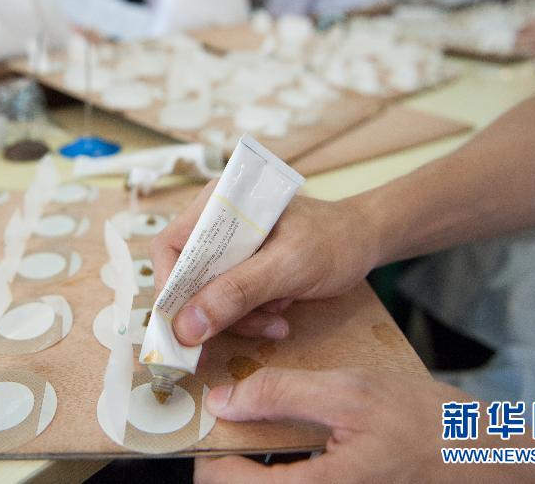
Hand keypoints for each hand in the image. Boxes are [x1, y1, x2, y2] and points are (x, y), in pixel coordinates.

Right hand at [150, 181, 381, 344]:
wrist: (365, 241)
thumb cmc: (333, 240)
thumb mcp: (286, 267)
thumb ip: (237, 293)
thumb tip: (186, 326)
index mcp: (217, 205)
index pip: (168, 247)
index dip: (169, 287)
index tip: (185, 325)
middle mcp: (215, 223)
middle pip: (185, 277)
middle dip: (213, 310)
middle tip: (244, 330)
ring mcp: (228, 248)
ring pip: (207, 296)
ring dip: (239, 319)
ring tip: (275, 323)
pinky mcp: (242, 268)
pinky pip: (229, 302)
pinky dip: (251, 317)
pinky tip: (280, 317)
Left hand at [195, 367, 534, 482]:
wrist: (488, 461)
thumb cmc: (430, 426)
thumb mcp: (351, 392)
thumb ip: (282, 394)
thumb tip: (225, 400)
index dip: (207, 450)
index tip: (208, 418)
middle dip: (231, 454)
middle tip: (233, 416)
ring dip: (254, 461)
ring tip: (261, 420)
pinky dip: (281, 467)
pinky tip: (293, 438)